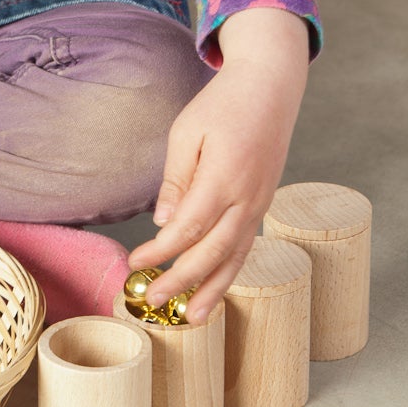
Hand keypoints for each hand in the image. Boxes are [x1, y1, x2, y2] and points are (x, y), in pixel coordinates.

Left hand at [127, 9, 309, 323]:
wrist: (271, 87)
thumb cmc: (223, 104)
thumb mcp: (187, 131)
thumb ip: (177, 180)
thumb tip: (164, 223)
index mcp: (225, 176)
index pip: (189, 227)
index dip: (161, 251)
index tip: (136, 263)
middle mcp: (248, 197)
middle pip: (213, 251)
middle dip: (182, 280)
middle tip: (152, 300)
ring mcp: (261, 204)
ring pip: (236, 257)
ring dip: (214, 290)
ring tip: (193, 319)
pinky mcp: (264, 205)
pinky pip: (246, 245)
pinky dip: (230, 271)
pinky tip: (214, 289)